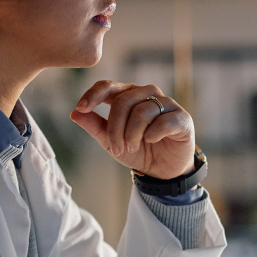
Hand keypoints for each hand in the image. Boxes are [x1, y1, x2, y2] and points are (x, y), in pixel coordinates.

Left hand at [70, 81, 194, 179]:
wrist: (163, 170)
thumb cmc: (136, 150)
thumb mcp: (110, 141)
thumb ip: (94, 126)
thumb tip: (74, 113)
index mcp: (126, 95)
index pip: (107, 86)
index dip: (93, 95)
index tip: (81, 108)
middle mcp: (146, 93)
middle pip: (123, 102)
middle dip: (115, 128)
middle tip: (116, 148)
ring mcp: (165, 103)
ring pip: (142, 112)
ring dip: (132, 134)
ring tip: (131, 147)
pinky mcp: (181, 117)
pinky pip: (163, 121)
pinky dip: (153, 134)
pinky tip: (152, 141)